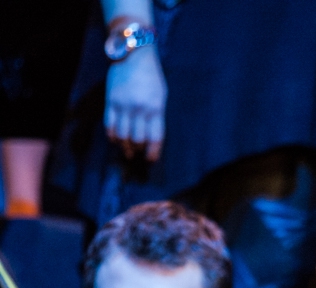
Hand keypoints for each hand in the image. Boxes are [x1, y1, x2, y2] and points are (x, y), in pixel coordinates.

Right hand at [105, 45, 166, 160]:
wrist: (133, 54)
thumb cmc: (152, 76)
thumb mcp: (161, 96)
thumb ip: (157, 115)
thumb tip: (151, 137)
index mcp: (156, 108)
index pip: (155, 137)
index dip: (153, 152)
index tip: (151, 159)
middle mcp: (139, 108)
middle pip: (137, 139)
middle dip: (138, 150)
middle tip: (137, 153)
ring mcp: (123, 105)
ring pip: (122, 135)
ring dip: (125, 145)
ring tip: (127, 150)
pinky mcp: (110, 101)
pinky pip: (109, 124)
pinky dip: (112, 136)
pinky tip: (115, 140)